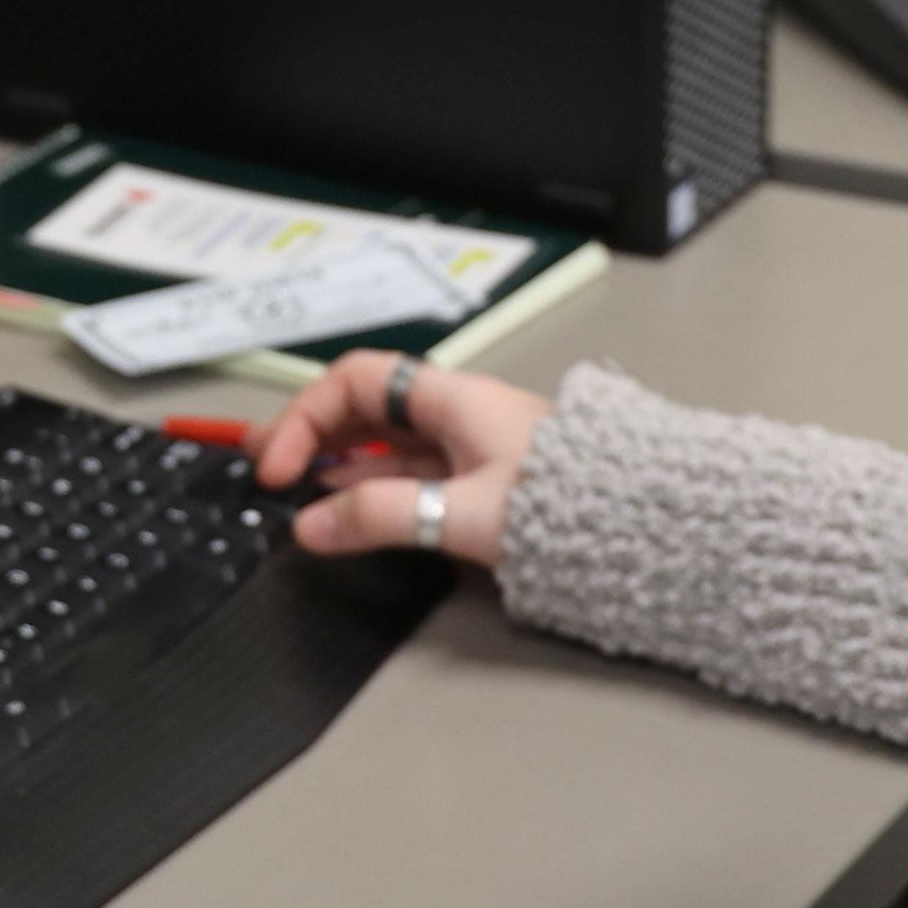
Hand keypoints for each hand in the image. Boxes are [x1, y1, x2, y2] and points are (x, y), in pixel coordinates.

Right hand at [255, 353, 550, 569]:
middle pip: (365, 410)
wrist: (644, 524)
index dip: (307, 416)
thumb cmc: (566, 504)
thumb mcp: (462, 513)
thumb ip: (382, 517)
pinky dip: (373, 490)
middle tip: (264, 466)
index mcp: (452, 399)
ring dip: (338, 467)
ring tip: (295, 493)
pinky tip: (349, 510)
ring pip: (386, 447)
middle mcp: (457, 415)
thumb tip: (312, 525)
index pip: (356, 381)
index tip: (282, 465)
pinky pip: (411, 476)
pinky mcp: (482, 484)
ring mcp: (469, 450)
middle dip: (311, 434)